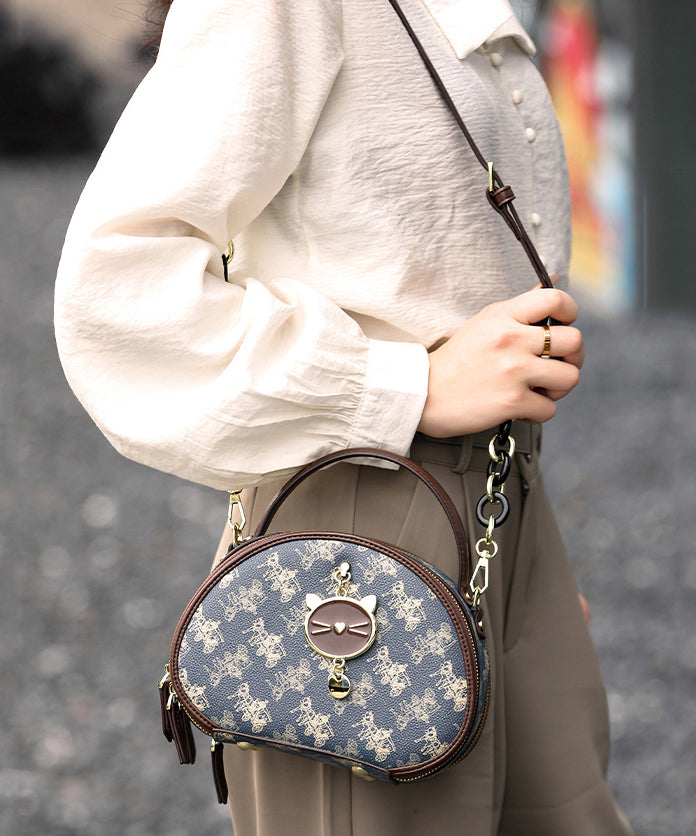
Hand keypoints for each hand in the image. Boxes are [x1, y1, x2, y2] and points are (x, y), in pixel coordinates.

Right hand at [417, 287, 583, 437]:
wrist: (423, 394)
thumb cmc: (455, 361)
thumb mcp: (485, 323)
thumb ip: (522, 307)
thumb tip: (556, 280)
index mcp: (503, 316)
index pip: (556, 299)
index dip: (570, 313)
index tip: (562, 327)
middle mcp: (511, 340)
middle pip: (575, 341)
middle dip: (572, 357)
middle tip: (555, 365)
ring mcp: (513, 371)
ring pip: (569, 378)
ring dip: (558, 388)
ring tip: (538, 389)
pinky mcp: (512, 401)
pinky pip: (549, 408)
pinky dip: (538, 412)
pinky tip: (521, 408)